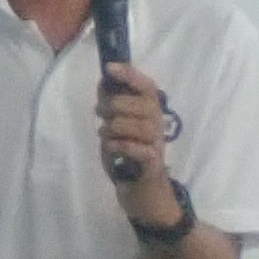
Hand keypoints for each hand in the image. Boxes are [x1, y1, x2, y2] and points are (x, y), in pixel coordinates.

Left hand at [99, 61, 181, 220]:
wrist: (142, 190)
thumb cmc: (129, 154)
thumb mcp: (118, 126)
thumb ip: (113, 104)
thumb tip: (103, 81)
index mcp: (151, 111)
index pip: (147, 86)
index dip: (129, 75)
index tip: (110, 68)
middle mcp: (158, 123)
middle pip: (138, 104)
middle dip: (112, 106)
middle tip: (100, 113)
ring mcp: (157, 143)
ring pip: (133, 125)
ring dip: (111, 129)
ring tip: (105, 135)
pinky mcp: (152, 162)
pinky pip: (135, 147)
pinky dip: (117, 146)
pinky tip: (111, 148)